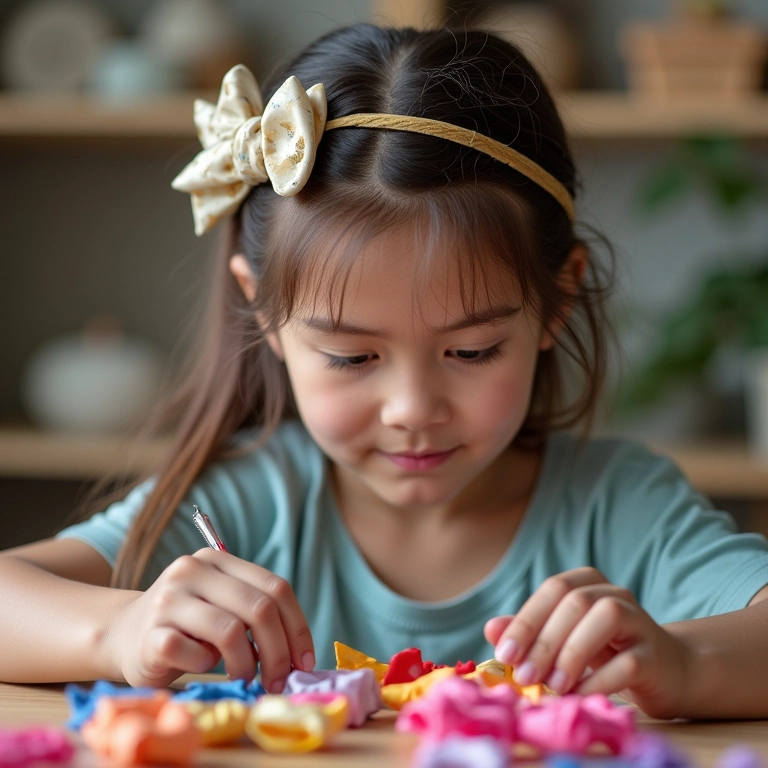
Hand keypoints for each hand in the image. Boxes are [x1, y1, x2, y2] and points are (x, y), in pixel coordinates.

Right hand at [108, 548, 313, 691]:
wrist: (121, 636)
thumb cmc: (186, 627)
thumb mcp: (222, 606)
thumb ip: (254, 613)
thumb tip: (299, 653)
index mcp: (217, 560)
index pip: (276, 587)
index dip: (298, 627)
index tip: (304, 661)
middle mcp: (192, 570)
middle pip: (259, 608)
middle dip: (278, 652)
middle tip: (279, 680)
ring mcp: (169, 600)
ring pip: (231, 631)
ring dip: (246, 664)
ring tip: (243, 677)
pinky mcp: (150, 634)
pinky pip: (195, 654)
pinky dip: (206, 667)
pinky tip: (201, 666)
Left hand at [484, 567, 691, 718]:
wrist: (665, 672)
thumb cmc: (604, 651)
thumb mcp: (562, 639)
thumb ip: (529, 632)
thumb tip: (491, 629)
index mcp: (587, 582)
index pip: (554, 589)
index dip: (526, 620)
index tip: (504, 654)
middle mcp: (614, 593)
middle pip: (575, 603)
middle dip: (544, 641)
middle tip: (524, 676)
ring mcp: (640, 620)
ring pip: (604, 619)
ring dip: (571, 654)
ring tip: (551, 686)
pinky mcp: (655, 654)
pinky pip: (628, 662)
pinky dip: (598, 680)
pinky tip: (578, 695)